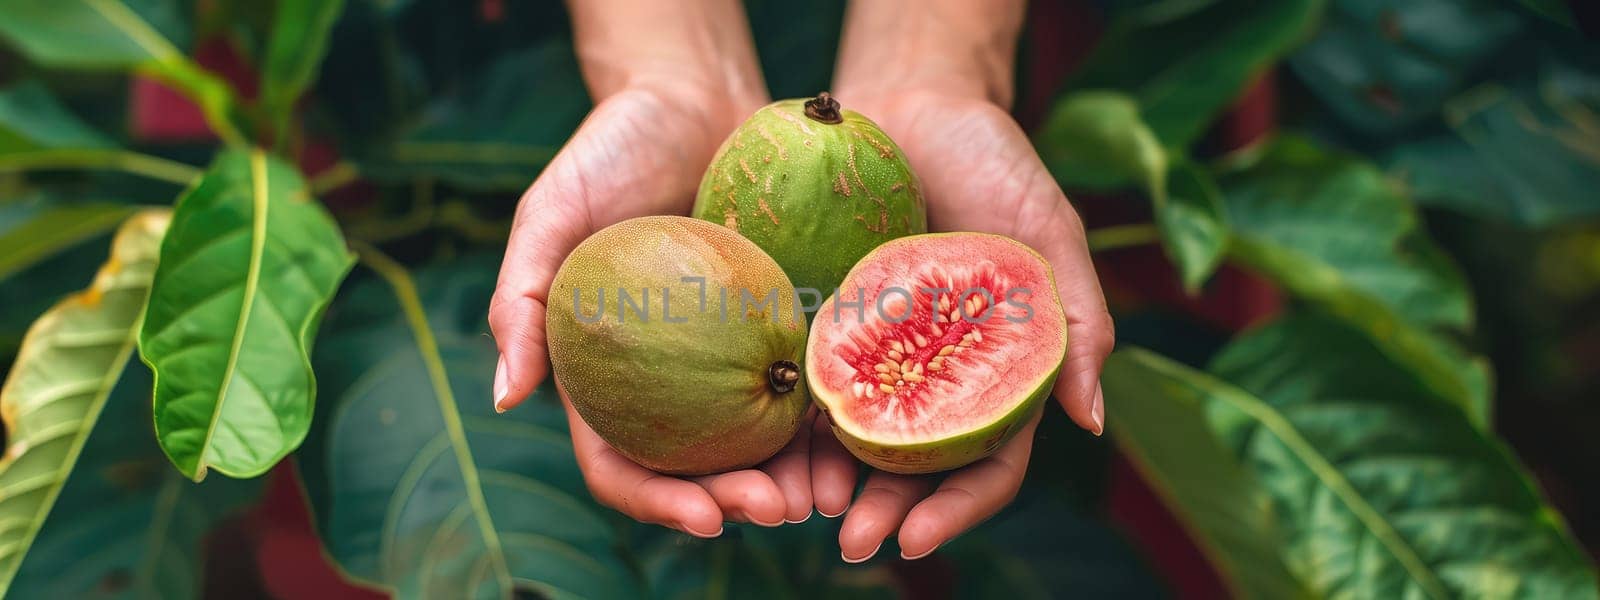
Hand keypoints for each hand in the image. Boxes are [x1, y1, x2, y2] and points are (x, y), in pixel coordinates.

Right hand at [487, 79, 821, 533]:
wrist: (696, 98)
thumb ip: (520, 298)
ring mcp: (730, 355)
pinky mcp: (784, 325)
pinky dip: (827, 421)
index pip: (622, 463)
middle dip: (737, 503)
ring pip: (759, 442)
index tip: (705, 519)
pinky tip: (857, 437)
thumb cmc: (613, 149)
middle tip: (782, 512)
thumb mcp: (552, 212)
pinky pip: (807, 384)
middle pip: (697, 469)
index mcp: (605, 373)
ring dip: (793, 481)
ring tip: (829, 497)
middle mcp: (668, 377)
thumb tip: (506, 399)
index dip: (658, 502)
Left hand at [811, 89, 1114, 560]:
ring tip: (793, 511)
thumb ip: (1077, 321)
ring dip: (825, 485)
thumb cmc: (992, 160)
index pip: (985, 462)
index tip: (916, 541)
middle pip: (910, 469)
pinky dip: (782, 425)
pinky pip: (796, 383)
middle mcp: (930, 374)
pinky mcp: (813, 321)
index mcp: (992, 371)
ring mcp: (869, 352)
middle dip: (883, 514)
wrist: (907, 99)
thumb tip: (1093, 423)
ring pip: (848, 441)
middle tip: (847, 543)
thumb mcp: (1048, 233)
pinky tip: (760, 451)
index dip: (956, 509)